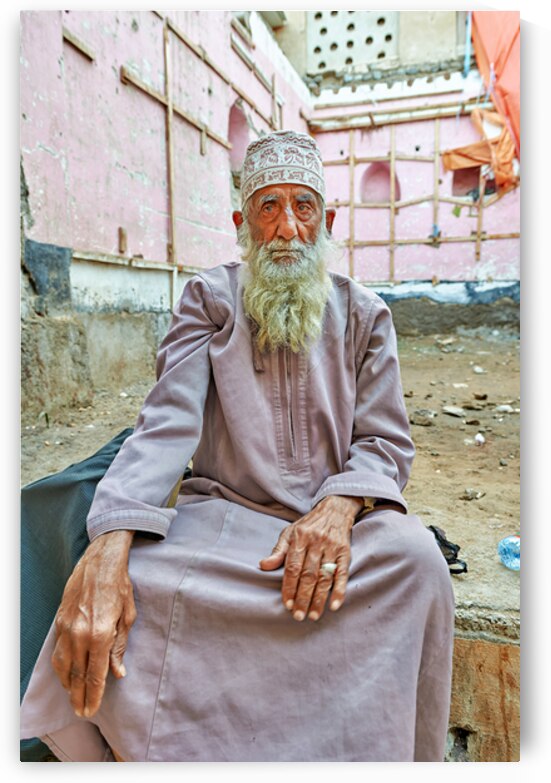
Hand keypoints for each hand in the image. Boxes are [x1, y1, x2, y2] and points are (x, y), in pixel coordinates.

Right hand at [51, 530, 135, 717]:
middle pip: (76, 675)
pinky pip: (57, 650)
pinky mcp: (60, 621)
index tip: (92, 710)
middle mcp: (80, 634)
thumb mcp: (127, 617)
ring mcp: (66, 628)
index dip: (94, 695)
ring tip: (74, 696)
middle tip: (81, 712)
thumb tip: (118, 673)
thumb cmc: (119, 586)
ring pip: (62, 665)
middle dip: (79, 696)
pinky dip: (60, 666)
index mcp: (100, 634)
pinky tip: (66, 673)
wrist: (100, 561)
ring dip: (68, 684)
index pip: (95, 674)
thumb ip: (120, 647)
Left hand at [259, 495, 362, 621]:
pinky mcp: (345, 552)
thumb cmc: (308, 525)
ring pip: (325, 577)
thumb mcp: (289, 533)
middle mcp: (316, 543)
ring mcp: (332, 548)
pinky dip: (339, 591)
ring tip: (313, 615)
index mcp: (299, 538)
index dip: (289, 587)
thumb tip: (263, 565)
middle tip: (298, 616)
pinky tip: (335, 605)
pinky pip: (342, 574)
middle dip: (303, 598)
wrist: (334, 510)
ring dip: (319, 599)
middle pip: (309, 575)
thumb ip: (278, 551)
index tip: (287, 604)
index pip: (293, 567)